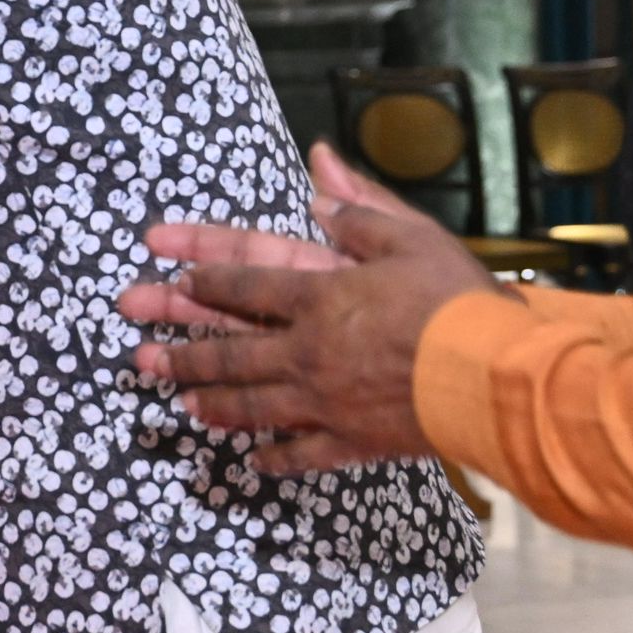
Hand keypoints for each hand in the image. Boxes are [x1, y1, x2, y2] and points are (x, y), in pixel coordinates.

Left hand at [115, 145, 506, 474]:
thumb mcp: (410, 236)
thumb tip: (317, 174)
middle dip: (183, 349)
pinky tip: (251, 458)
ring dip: (211, 400)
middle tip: (140, 355)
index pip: (247, 281)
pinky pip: (302, 453)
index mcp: (321, 295)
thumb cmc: (455, 300)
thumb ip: (358, 208)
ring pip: (253, 403)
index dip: (203, 274)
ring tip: (177, 400)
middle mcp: (309, 350)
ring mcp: (324, 401)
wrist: (492, 377)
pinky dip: (274, 455)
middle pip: (232, 350)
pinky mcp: (352, 442)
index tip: (167, 272)